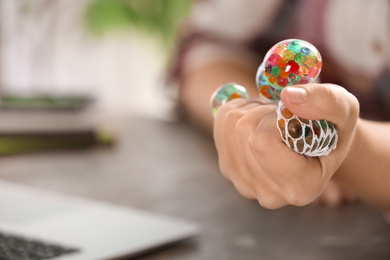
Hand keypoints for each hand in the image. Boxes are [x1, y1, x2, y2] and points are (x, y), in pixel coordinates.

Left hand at [213, 84, 358, 208]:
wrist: (317, 144)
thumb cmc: (334, 128)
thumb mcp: (344, 108)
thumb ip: (325, 102)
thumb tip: (288, 96)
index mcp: (299, 188)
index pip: (262, 142)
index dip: (275, 118)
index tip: (294, 117)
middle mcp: (268, 194)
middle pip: (242, 130)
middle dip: (264, 110)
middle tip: (285, 116)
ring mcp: (243, 183)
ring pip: (229, 123)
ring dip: (252, 109)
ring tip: (275, 121)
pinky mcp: (228, 169)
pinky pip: (220, 123)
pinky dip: (238, 111)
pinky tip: (259, 123)